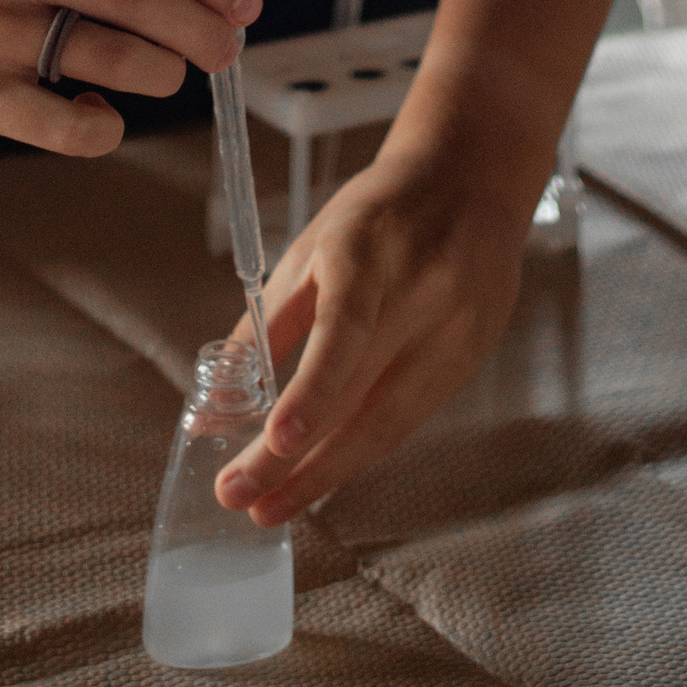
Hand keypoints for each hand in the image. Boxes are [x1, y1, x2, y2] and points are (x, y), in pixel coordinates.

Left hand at [212, 148, 530, 524]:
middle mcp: (422, 293)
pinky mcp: (475, 357)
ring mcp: (457, 330)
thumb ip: (262, 331)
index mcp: (370, 252)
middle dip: (298, 460)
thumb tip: (212, 410)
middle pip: (361, 396)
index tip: (276, 440)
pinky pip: (409, 419)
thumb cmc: (377, 216)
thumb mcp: (310, 251)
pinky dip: (362, 450)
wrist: (471, 180)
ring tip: (272, 507)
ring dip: (326, 473)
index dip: (313, 390)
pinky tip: (324, 473)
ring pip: (388, 423)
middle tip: (240, 498)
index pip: (344, 329)